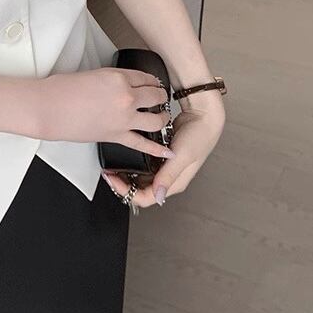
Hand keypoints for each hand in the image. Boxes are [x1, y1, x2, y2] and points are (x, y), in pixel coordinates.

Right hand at [32, 67, 173, 162]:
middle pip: (155, 96)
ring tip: (161, 117)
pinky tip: (167, 152)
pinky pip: (142, 144)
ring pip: (156, 120)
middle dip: (159, 96)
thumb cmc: (62, 89)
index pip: (145, 77)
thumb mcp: (93, 74)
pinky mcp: (116, 136)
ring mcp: (124, 119)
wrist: (48, 108)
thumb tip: (121, 85)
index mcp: (119, 77)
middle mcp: (126, 97)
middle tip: (159, 98)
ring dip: (162, 118)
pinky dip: (156, 150)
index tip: (152, 84)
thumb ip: (112, 80)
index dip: (151, 80)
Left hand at [102, 96, 225, 206]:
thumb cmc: (199, 136)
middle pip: (140, 189)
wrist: (204, 115)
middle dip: (123, 183)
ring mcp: (164, 166)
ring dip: (127, 173)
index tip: (113, 179)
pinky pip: (144, 164)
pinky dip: (134, 161)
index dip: (126, 191)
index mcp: (174, 184)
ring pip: (141, 177)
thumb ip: (168, 175)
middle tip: (109, 172)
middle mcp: (168, 178)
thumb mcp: (182, 156)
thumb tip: (158, 195)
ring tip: (114, 164)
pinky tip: (127, 154)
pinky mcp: (161, 155)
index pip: (145, 198)